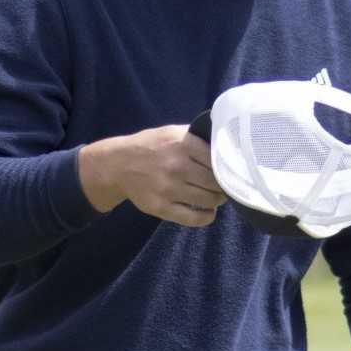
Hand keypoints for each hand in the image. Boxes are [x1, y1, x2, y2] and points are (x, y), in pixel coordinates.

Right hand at [77, 125, 226, 226]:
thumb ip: (197, 137)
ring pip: (208, 200)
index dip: (229, 167)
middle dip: (225, 186)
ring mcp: (169, 189)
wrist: (117, 165)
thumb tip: (227, 144)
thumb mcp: (172, 132)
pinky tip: (209, 212)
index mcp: (182, 144)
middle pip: (216, 182)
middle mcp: (177, 166)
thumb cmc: (150, 146)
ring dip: (218, 200)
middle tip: (227, 186)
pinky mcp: (161, 207)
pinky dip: (206, 217)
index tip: (233, 171)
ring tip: (218, 197)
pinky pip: (192, 218)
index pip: (218, 159)